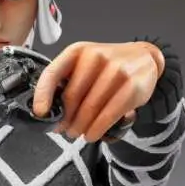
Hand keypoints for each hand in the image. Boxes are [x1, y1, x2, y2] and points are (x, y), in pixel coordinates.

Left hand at [33, 41, 164, 141]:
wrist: (143, 58)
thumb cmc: (109, 65)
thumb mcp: (85, 63)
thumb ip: (68, 80)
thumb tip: (50, 110)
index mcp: (78, 51)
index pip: (53, 73)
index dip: (43, 95)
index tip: (40, 113)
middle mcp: (96, 57)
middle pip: (72, 96)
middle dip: (65, 118)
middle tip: (63, 129)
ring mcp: (116, 70)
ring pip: (90, 108)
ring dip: (80, 127)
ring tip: (77, 133)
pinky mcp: (131, 86)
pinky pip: (108, 114)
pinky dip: (97, 129)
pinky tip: (92, 134)